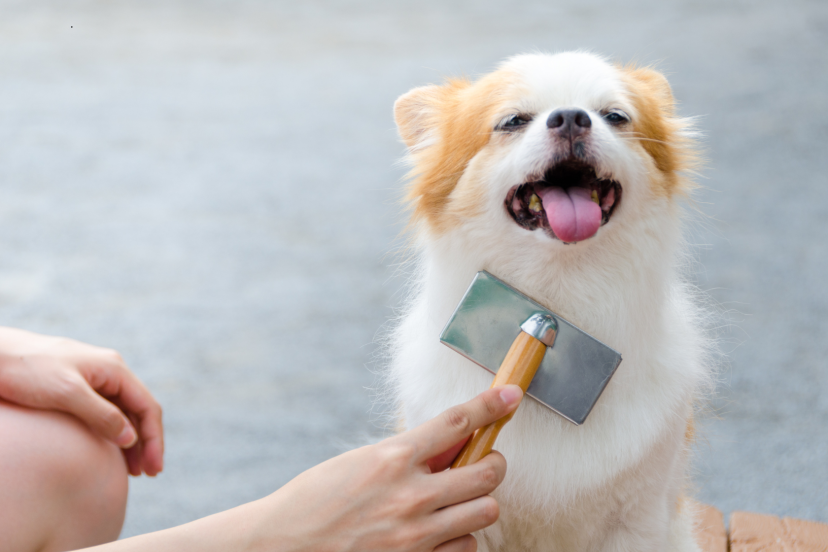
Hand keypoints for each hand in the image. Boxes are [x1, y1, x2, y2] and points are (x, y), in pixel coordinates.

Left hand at [0, 327, 162, 475]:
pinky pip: (106, 413)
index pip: (147, 407)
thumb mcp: (66, 393)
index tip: (153, 467)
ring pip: (124, 414)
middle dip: (147, 443)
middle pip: (139, 411)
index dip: (154, 439)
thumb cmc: (27, 370)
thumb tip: (131, 438)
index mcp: (114, 369)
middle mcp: (110, 373)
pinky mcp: (78, 389)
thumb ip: (101, 415)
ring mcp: (95, 380)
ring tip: (133, 469)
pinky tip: (111, 452)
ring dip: (132, 441)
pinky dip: (114, 434)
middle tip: (148, 473)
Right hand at [255, 385, 522, 551]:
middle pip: (488, 471)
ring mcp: (417, 535)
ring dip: (478, 503)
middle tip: (484, 464)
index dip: (491, 405)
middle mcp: (410, 495)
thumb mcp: (360, 462)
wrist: (283, 546)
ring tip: (459, 502)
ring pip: (487, 511)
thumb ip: (407, 453)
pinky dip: (461, 538)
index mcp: (392, 458)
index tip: (510, 396)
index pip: (457, 422)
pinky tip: (441, 533)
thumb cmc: (316, 501)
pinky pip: (468, 548)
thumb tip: (453, 441)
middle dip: (493, 464)